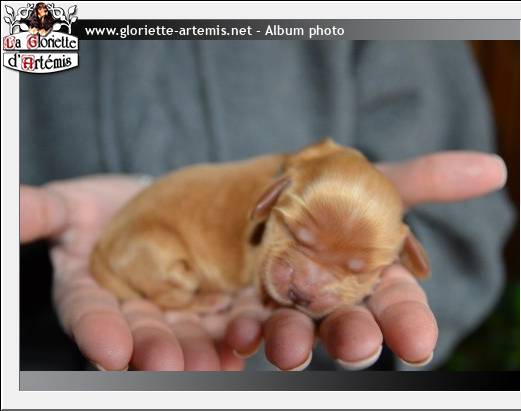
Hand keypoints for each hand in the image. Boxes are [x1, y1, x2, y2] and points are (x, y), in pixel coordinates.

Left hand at [20, 151, 506, 370]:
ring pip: (232, 339)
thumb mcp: (337, 174)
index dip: (394, 318)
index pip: (363, 301)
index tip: (418, 338)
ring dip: (243, 346)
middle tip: (351, 344)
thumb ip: (409, 179)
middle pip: (308, 326)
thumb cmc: (267, 189)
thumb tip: (496, 167)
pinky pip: (145, 329)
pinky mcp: (152, 309)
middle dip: (329, 337)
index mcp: (313, 275)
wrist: (172, 194)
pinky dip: (135, 341)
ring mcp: (213, 313)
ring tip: (250, 343)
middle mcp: (271, 304)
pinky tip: (141, 349)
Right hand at [21, 175, 261, 370]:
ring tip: (218, 363)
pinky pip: (230, 318)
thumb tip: (8, 209)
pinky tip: (252, 339)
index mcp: (95, 297)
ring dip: (206, 352)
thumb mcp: (68, 206)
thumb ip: (42, 213)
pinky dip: (241, 330)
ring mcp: (181, 309)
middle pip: (147, 336)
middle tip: (170, 366)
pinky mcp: (218, 299)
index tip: (109, 349)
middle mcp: (138, 313)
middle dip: (158, 352)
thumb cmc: (103, 210)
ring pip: (192, 335)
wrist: (154, 202)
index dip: (98, 332)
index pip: (92, 317)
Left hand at [223, 151, 507, 369]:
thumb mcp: (370, 181)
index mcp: (366, 277)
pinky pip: (241, 327)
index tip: (419, 343)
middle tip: (359, 346)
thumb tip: (496, 167)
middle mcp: (330, 300)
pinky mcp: (243, 310)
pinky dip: (240, 335)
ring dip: (294, 342)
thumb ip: (424, 180)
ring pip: (293, 332)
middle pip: (345, 327)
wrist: (262, 195)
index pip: (395, 306)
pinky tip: (238, 335)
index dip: (408, 323)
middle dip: (354, 338)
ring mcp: (285, 308)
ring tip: (289, 347)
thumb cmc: (325, 192)